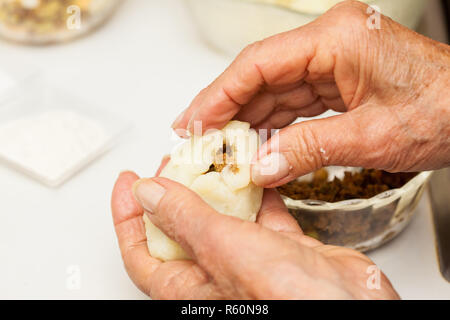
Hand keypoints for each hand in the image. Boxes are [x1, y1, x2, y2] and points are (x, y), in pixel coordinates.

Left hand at [111, 162, 398, 298]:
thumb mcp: (225, 251)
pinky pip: (262, 214)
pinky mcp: (282, 250)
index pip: (142, 253)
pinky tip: (255, 169)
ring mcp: (250, 262)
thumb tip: (147, 194)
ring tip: (212, 155)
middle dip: (174, 191)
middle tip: (173, 161)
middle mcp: (217, 275)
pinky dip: (258, 190)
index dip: (127, 218)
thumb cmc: (291, 301)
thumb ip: (186, 219)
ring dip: (216, 186)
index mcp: (190, 287)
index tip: (128, 182)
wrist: (354, 308)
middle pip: (181, 229)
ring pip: (223, 217)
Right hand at [172, 0, 449, 187]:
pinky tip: (257, 143)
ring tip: (221, 147)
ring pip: (275, 89)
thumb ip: (309, 149)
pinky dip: (274, 124)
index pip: (257, 64)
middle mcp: (330, 43)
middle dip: (227, 109)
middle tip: (198, 138)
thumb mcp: (372, 137)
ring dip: (248, 119)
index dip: (219, 95)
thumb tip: (261, 166)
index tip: (194, 121)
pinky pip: (295, 100)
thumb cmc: (446, 110)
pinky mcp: (340, 78)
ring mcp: (334, 60)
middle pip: (260, 75)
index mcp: (335, 39)